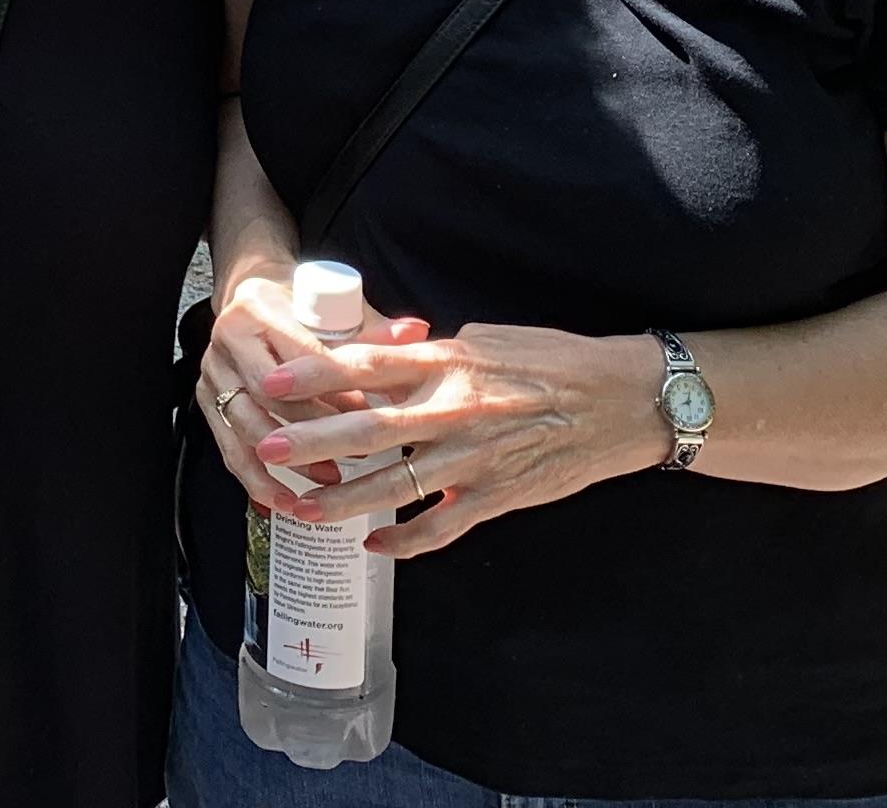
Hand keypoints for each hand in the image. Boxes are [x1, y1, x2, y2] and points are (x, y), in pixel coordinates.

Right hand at [193, 272, 428, 518]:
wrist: (254, 294)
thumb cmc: (303, 306)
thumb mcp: (337, 309)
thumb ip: (375, 329)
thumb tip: (419, 332)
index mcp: (259, 310)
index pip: (297, 358)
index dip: (333, 391)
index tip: (368, 416)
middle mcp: (228, 340)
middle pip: (267, 396)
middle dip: (312, 432)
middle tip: (355, 457)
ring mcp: (212, 372)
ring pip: (244, 427)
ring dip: (286, 463)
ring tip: (327, 483)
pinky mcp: (206, 400)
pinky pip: (228, 448)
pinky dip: (255, 479)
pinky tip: (283, 501)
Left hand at [249, 322, 672, 557]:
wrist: (620, 402)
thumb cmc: (554, 362)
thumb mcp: (489, 340)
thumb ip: (435, 356)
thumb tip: (388, 358)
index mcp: (451, 362)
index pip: (370, 364)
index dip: (317, 373)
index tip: (272, 380)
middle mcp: (457, 410)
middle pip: (370, 428)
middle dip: (312, 441)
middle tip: (265, 450)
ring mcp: (476, 459)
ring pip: (396, 486)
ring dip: (345, 500)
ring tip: (302, 508)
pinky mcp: (498, 497)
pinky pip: (442, 526)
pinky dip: (407, 541)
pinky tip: (376, 546)